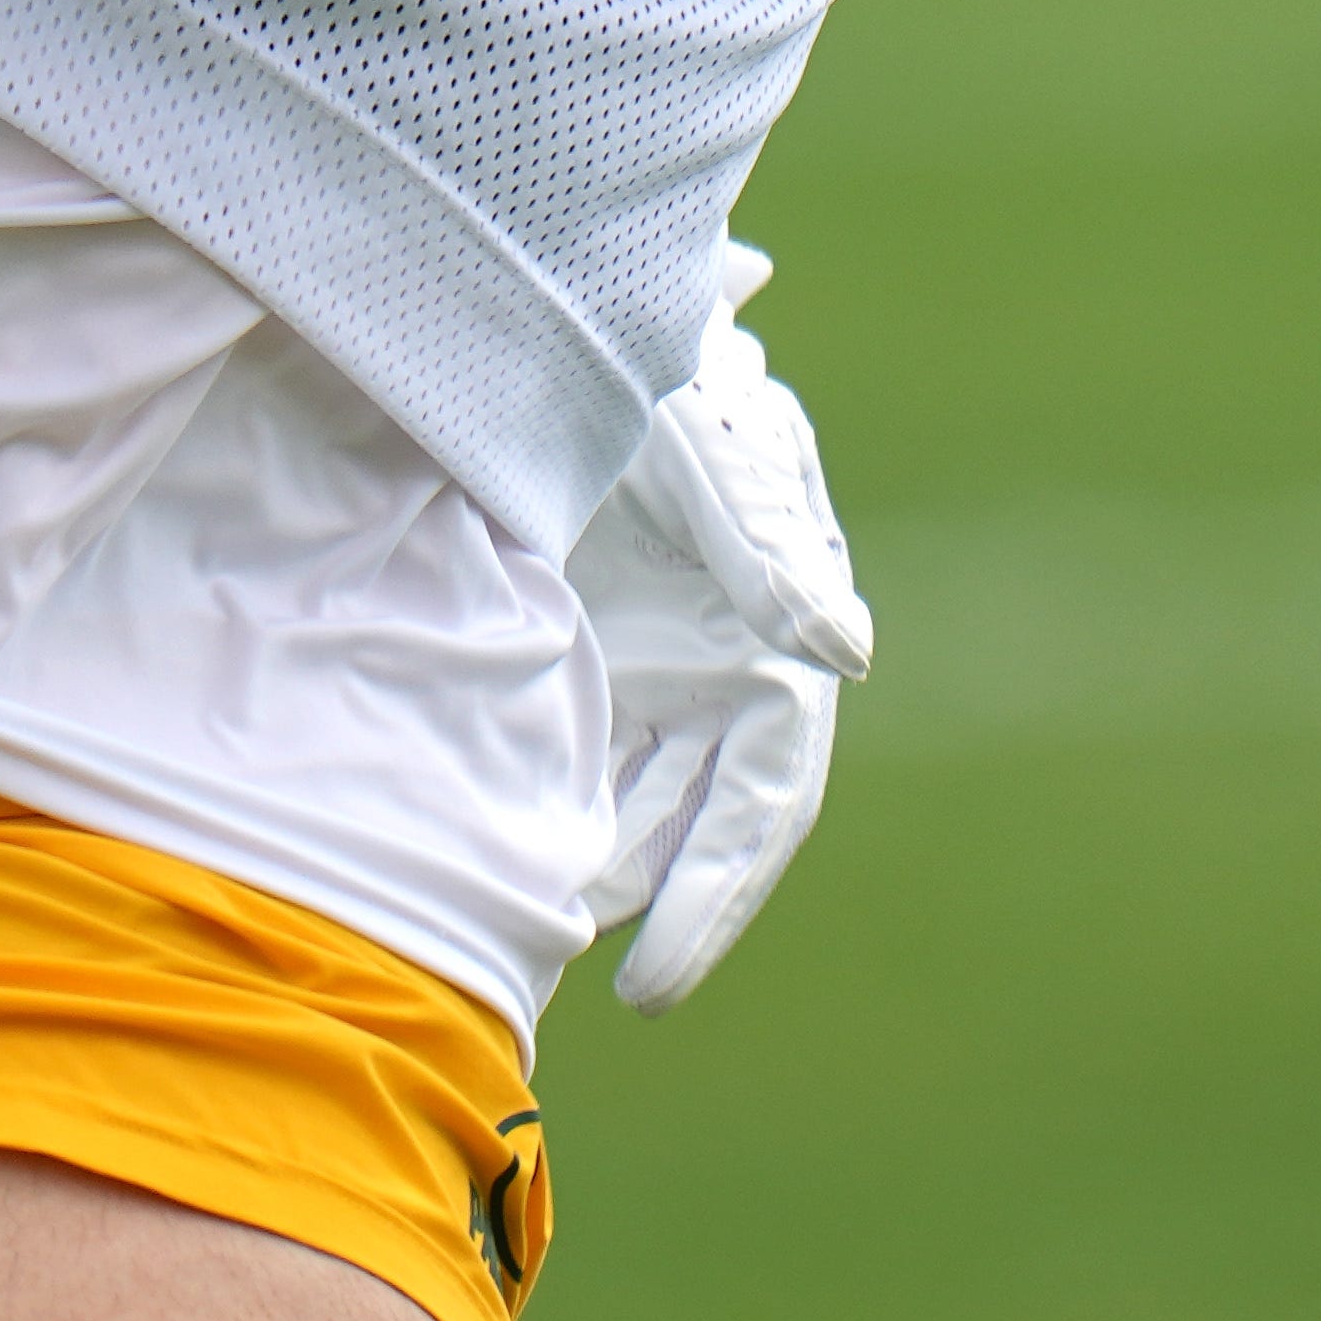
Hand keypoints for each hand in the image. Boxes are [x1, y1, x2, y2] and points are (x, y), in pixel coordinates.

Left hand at [573, 246, 873, 1013]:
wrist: (560, 321)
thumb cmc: (670, 383)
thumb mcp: (714, 456)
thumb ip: (773, 554)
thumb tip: (849, 656)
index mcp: (776, 644)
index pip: (760, 806)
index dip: (714, 901)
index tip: (654, 987)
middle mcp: (715, 673)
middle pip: (689, 831)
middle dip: (645, 914)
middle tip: (575, 999)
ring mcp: (640, 667)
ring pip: (616, 807)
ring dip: (579, 870)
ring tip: (511, 941)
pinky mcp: (568, 651)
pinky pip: (554, 758)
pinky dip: (528, 812)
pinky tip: (471, 861)